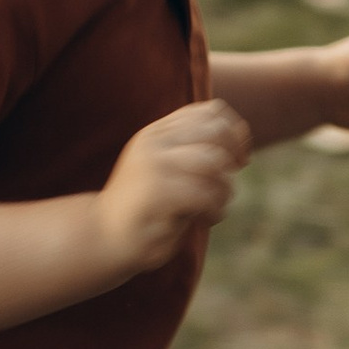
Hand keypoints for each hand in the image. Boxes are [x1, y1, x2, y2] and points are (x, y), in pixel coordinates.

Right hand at [99, 98, 250, 270]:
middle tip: (226, 186)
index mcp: (159, 131)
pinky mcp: (156, 193)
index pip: (212, 112)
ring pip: (214, 162)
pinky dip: (216, 209)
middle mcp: (154, 141)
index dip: (235, 134)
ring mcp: (153, 165)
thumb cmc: (149, 206)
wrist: (106, 236)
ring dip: (224, 190)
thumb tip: (243, 129)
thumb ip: (200, 146)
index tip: (239, 161)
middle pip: (217, 133)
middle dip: (233, 159)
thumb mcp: (173, 169)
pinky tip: (205, 220)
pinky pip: (205, 193)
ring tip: (214, 206)